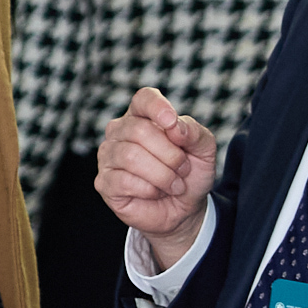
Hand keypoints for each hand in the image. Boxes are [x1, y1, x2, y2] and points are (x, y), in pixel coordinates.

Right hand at [98, 87, 218, 272]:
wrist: (183, 209)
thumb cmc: (189, 174)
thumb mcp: (204, 151)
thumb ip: (194, 132)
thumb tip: (174, 126)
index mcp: (143, 116)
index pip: (143, 99)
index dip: (157, 107)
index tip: (171, 123)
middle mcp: (120, 132)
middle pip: (138, 130)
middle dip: (170, 154)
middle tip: (183, 169)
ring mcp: (108, 156)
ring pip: (131, 156)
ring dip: (162, 174)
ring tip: (174, 184)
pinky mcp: (104, 182)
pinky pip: (124, 180)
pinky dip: (149, 189)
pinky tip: (155, 193)